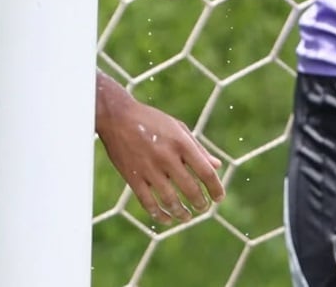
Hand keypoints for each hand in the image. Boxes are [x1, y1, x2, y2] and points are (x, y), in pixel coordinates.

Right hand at [97, 92, 224, 224]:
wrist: (117, 116)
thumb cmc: (152, 121)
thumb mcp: (178, 128)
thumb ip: (198, 148)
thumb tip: (217, 166)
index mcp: (181, 143)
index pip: (206, 172)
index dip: (216, 188)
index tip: (219, 198)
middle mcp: (167, 157)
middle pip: (190, 189)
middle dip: (200, 203)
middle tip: (203, 208)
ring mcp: (149, 168)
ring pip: (170, 200)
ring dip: (182, 213)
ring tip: (187, 217)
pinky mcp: (133, 177)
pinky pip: (148, 203)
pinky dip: (159, 215)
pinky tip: (167, 219)